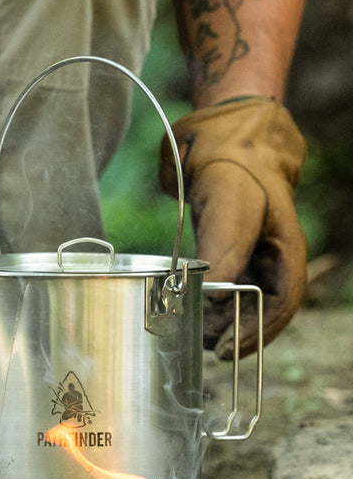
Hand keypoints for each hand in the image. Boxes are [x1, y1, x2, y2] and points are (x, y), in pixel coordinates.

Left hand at [159, 98, 306, 358]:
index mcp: (283, 249)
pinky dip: (215, 305)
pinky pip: (232, 288)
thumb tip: (215, 291)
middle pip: (264, 309)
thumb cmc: (231, 158)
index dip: (255, 334)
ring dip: (223, 322)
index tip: (224, 349)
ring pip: (247, 301)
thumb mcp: (229, 201)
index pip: (279, 306)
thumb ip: (226, 246)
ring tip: (196, 337)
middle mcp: (273, 254)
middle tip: (206, 350)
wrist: (228, 129)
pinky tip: (195, 315)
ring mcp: (256, 252)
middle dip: (237, 333)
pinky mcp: (237, 249)